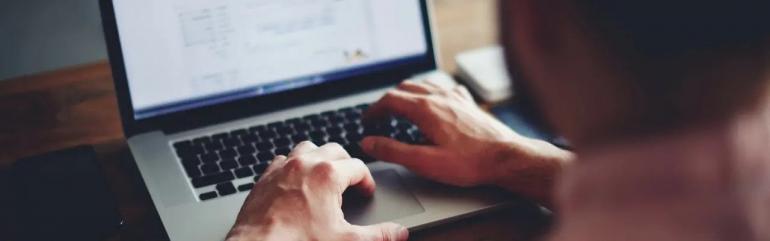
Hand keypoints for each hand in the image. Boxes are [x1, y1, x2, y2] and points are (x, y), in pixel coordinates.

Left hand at [226, 141, 408, 240]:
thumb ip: (378, 236)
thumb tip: (398, 233)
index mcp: (328, 175)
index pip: (358, 167)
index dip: (367, 181)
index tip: (366, 192)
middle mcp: (304, 164)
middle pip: (334, 150)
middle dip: (345, 163)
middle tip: (350, 181)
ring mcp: (282, 169)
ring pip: (306, 148)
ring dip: (318, 158)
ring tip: (324, 175)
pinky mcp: (264, 178)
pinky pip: (282, 160)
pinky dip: (292, 166)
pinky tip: (295, 182)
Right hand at [362, 80, 571, 203]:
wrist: (506, 158)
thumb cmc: (469, 163)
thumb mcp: (424, 162)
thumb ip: (393, 151)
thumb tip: (369, 143)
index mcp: (425, 109)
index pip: (389, 100)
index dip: (373, 110)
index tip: (366, 121)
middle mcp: (440, 96)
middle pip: (404, 89)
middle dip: (388, 101)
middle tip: (380, 117)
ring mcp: (455, 97)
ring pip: (423, 85)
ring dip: (407, 94)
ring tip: (400, 109)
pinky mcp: (468, 103)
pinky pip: (443, 88)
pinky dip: (430, 92)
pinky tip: (433, 102)